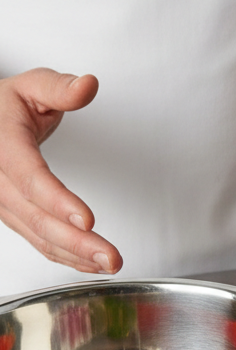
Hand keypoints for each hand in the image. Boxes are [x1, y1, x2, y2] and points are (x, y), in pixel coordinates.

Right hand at [0, 68, 122, 274]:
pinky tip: (91, 263)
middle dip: (75, 241)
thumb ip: (59, 88)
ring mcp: (0, 199)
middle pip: (34, 215)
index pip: (28, 176)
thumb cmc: (8, 105)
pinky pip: (36, 239)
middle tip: (112, 257)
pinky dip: (64, 254)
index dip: (56, 200)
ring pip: (36, 234)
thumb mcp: (32, 86)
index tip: (88, 220)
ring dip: (74, 254)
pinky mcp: (11, 213)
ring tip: (110, 264)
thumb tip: (88, 85)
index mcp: (1, 143)